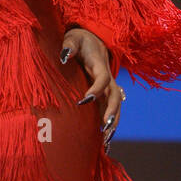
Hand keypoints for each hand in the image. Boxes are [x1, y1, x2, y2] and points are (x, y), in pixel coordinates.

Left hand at [60, 25, 124, 152]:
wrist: (93, 40)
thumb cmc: (79, 40)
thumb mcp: (72, 38)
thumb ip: (68, 46)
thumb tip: (64, 56)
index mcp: (100, 65)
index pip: (103, 79)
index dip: (96, 89)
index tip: (84, 100)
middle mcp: (109, 79)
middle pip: (115, 97)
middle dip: (112, 112)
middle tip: (104, 127)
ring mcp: (110, 88)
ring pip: (116, 107)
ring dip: (113, 123)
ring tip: (107, 140)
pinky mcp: (106, 95)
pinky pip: (111, 111)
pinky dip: (111, 126)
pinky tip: (106, 142)